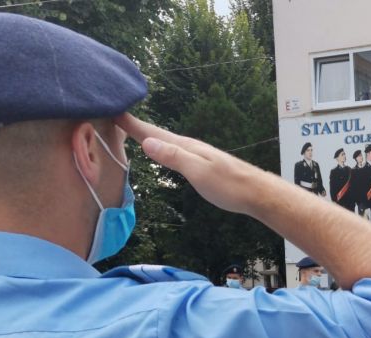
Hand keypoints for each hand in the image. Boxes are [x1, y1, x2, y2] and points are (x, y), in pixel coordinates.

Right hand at [117, 113, 256, 214]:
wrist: (258, 194)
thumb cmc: (230, 185)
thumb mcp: (198, 172)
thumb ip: (174, 157)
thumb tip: (147, 142)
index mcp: (186, 147)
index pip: (154, 133)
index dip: (133, 124)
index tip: (113, 111)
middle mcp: (191, 147)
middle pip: (159, 134)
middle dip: (138, 126)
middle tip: (117, 116)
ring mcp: (198, 155)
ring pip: (168, 142)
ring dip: (150, 136)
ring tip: (135, 131)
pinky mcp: (204, 165)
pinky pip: (176, 151)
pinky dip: (164, 147)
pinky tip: (165, 151)